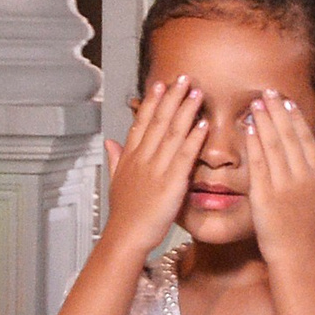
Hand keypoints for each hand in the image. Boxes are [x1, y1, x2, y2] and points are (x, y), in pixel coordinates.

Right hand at [101, 78, 205, 254]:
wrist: (126, 236)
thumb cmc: (125, 214)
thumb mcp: (116, 182)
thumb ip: (116, 159)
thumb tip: (110, 142)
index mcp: (131, 158)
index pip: (142, 123)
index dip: (151, 102)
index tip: (159, 85)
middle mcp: (143, 158)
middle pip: (158, 121)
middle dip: (171, 98)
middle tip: (182, 78)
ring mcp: (157, 169)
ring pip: (172, 133)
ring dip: (186, 110)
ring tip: (196, 92)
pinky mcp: (171, 182)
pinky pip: (185, 156)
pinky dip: (194, 138)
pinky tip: (203, 124)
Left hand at [244, 93, 314, 263]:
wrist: (296, 254)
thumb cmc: (313, 231)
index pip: (306, 140)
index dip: (296, 119)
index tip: (287, 102)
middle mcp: (302, 177)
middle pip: (288, 137)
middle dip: (277, 112)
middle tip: (267, 93)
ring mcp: (282, 185)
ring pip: (273, 145)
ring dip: (263, 122)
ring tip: (255, 104)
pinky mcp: (264, 194)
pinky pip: (258, 163)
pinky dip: (253, 144)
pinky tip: (247, 128)